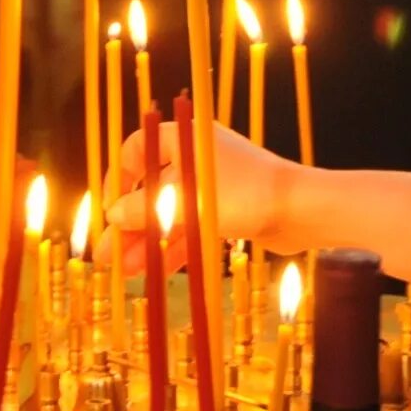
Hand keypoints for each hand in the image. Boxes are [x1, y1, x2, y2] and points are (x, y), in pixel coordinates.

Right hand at [107, 120, 297, 272]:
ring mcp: (212, 185)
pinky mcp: (226, 210)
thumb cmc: (245, 194)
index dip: (119, 178)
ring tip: (128, 271)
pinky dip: (173, 246)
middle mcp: (196, 158)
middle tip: (108, 254)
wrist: (302, 210)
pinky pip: (191, 226)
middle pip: (152, 188)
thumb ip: (147, 209)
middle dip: (130, 223)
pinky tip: (155, 270)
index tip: (110, 208)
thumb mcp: (188, 201)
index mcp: (185, 139)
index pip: (137, 149)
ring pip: (171, 212)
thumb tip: (113, 215)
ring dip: (149, 240)